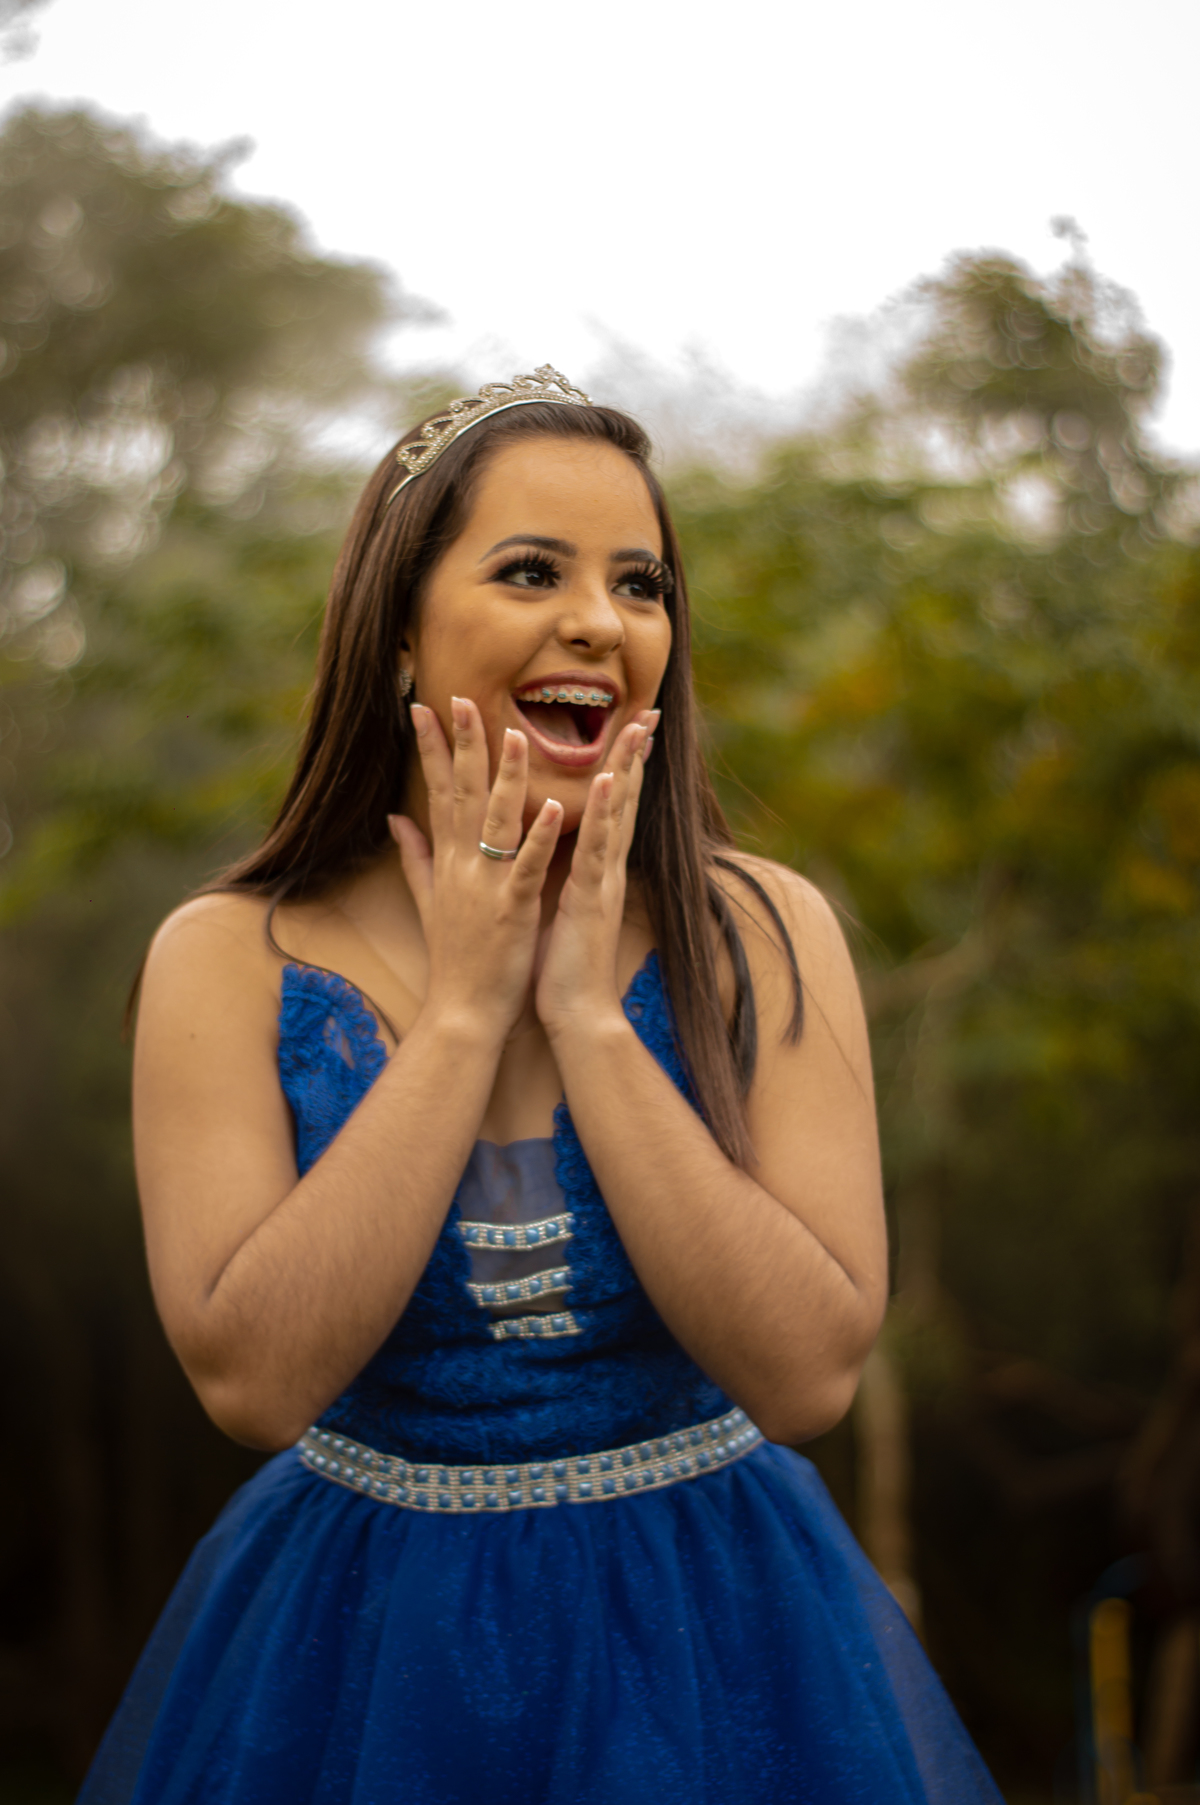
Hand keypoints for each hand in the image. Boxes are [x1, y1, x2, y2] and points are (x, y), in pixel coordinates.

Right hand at [389, 698, 562, 1039]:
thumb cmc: (454, 959)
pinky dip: (540, 837)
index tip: (424, 706)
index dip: (430, 749)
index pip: (436, 792)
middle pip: (461, 794)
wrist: (462, 1013)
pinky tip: (554, 806)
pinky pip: (527, 867)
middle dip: (462, 744)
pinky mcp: (512, 910)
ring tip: (515, 734)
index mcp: (447, 861)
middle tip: (465, 697)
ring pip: (496, 821)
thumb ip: (413, 857)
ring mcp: (486, 887)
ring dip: (505, 777)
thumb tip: (394, 818)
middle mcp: (462, 866)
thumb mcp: (426, 902)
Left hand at [535, 714, 655, 1041]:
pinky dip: (608, 814)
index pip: (607, 808)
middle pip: (624, 800)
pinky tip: (614, 782)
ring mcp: (602, 880)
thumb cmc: (558, 964)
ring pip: (618, 814)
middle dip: (634, 755)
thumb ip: (548, 871)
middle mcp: (605, 868)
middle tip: (650, 710)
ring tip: (638, 726)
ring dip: (628, 769)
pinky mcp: (592, 897)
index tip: (626, 727)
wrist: (575, 1013)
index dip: (617, 767)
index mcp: (592, 868)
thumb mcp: (550, 905)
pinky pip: (600, 849)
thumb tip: (541, 849)